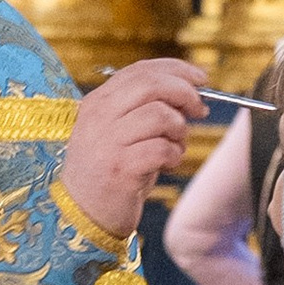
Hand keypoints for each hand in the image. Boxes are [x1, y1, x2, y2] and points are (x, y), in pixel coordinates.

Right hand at [61, 59, 207, 243]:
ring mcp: (108, 143)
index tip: (201, 79)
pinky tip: (168, 163)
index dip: (177, 69)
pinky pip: (162, 148)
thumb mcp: (118, 132)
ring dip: (179, 130)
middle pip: (152, 85)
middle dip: (185, 93)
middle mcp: (99, 118)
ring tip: (175, 146)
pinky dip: (174, 154)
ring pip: (161, 115)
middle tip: (199, 110)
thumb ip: (144, 108)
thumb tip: (188, 94)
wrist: (82, 215)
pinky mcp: (121, 169)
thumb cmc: (109, 172)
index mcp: (97, 103)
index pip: (140, 70)